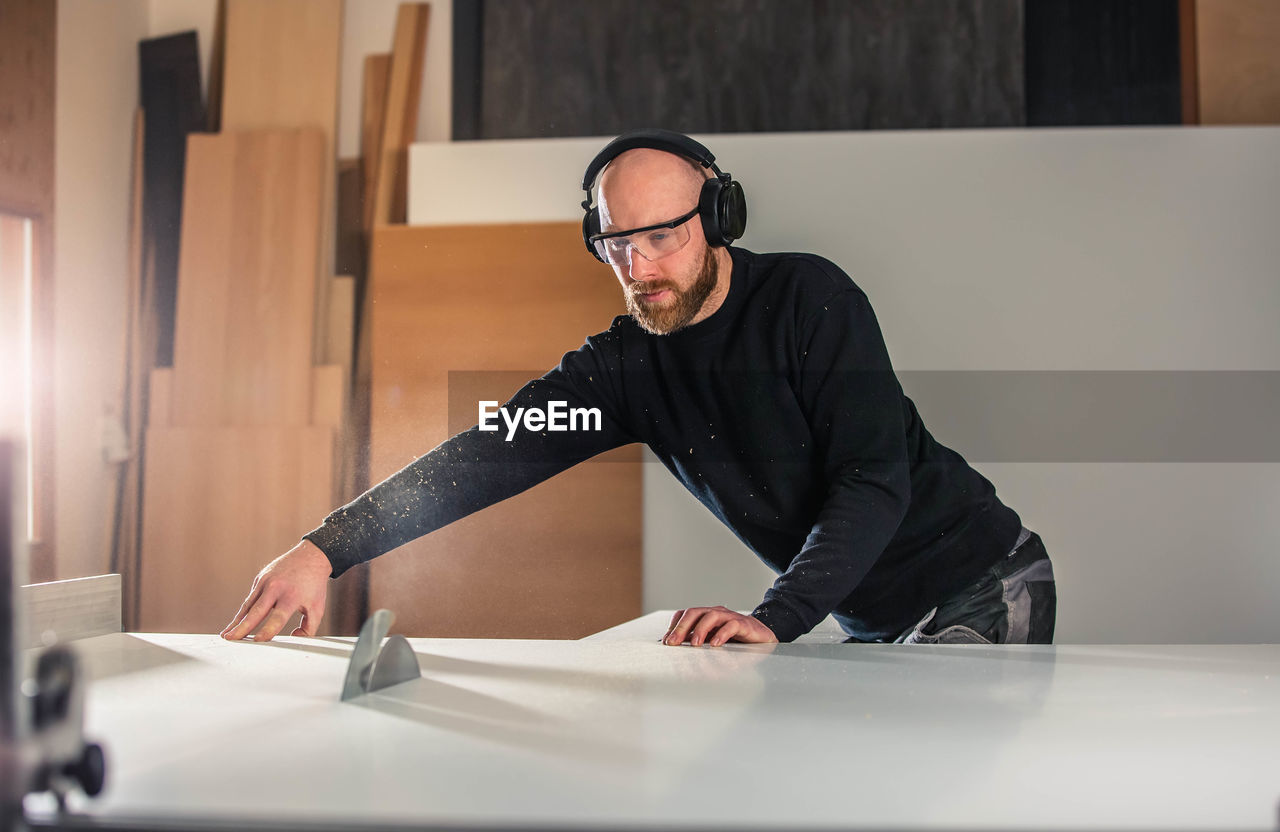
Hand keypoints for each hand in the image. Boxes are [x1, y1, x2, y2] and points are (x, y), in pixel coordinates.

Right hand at [220, 539, 331, 640]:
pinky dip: (243, 611)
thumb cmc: (315, 585)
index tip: (257, 641)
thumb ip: (309, 628)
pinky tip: (236, 622)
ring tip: (226, 635)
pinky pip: (251, 598)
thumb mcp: (317, 607)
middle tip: (230, 639)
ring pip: (248, 605)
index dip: (267, 631)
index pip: (277, 618)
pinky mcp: (260, 578)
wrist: (312, 555)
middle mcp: (276, 588)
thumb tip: (293, 639)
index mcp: (292, 596)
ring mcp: (266, 581)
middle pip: (256, 611)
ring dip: (236, 621)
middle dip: (242, 627)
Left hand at [662, 606, 778, 646]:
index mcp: (705, 615)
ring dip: (700, 629)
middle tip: (674, 642)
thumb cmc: (733, 637)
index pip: (685, 614)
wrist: (760, 636)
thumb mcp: (710, 639)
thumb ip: (695, 641)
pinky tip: (716, 644)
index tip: (667, 642)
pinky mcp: (743, 624)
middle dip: (682, 627)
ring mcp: (729, 616)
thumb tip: (675, 647)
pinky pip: (731, 625)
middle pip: (694, 612)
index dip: (674, 626)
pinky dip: (722, 634)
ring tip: (695, 644)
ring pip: (711, 616)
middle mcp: (715, 613)